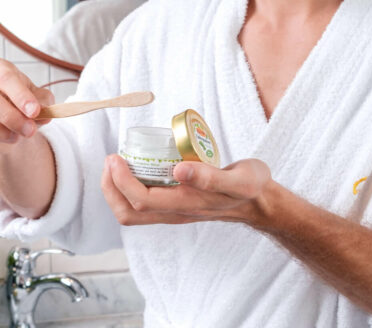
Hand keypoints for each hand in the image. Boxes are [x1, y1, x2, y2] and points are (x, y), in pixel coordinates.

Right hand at [0, 57, 54, 154]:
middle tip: (29, 130)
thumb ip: (44, 104)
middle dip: (8, 116)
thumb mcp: (42, 101)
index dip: (20, 95)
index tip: (35, 112)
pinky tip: (1, 142)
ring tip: (16, 137)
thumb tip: (44, 114)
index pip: (4, 76)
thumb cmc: (27, 106)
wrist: (16, 126)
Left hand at [101, 154, 273, 226]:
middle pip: (129, 213)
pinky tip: (137, 168)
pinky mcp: (177, 205)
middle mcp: (176, 213)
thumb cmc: (251, 187)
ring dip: (117, 191)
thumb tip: (178, 169)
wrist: (260, 201)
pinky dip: (130, 189)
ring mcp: (175, 211)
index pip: (141, 201)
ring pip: (134, 213)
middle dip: (111, 188)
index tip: (116, 158)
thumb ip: (210, 175)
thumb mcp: (238, 179)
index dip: (121, 182)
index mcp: (186, 205)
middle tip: (110, 160)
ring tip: (117, 164)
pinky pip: (144, 204)